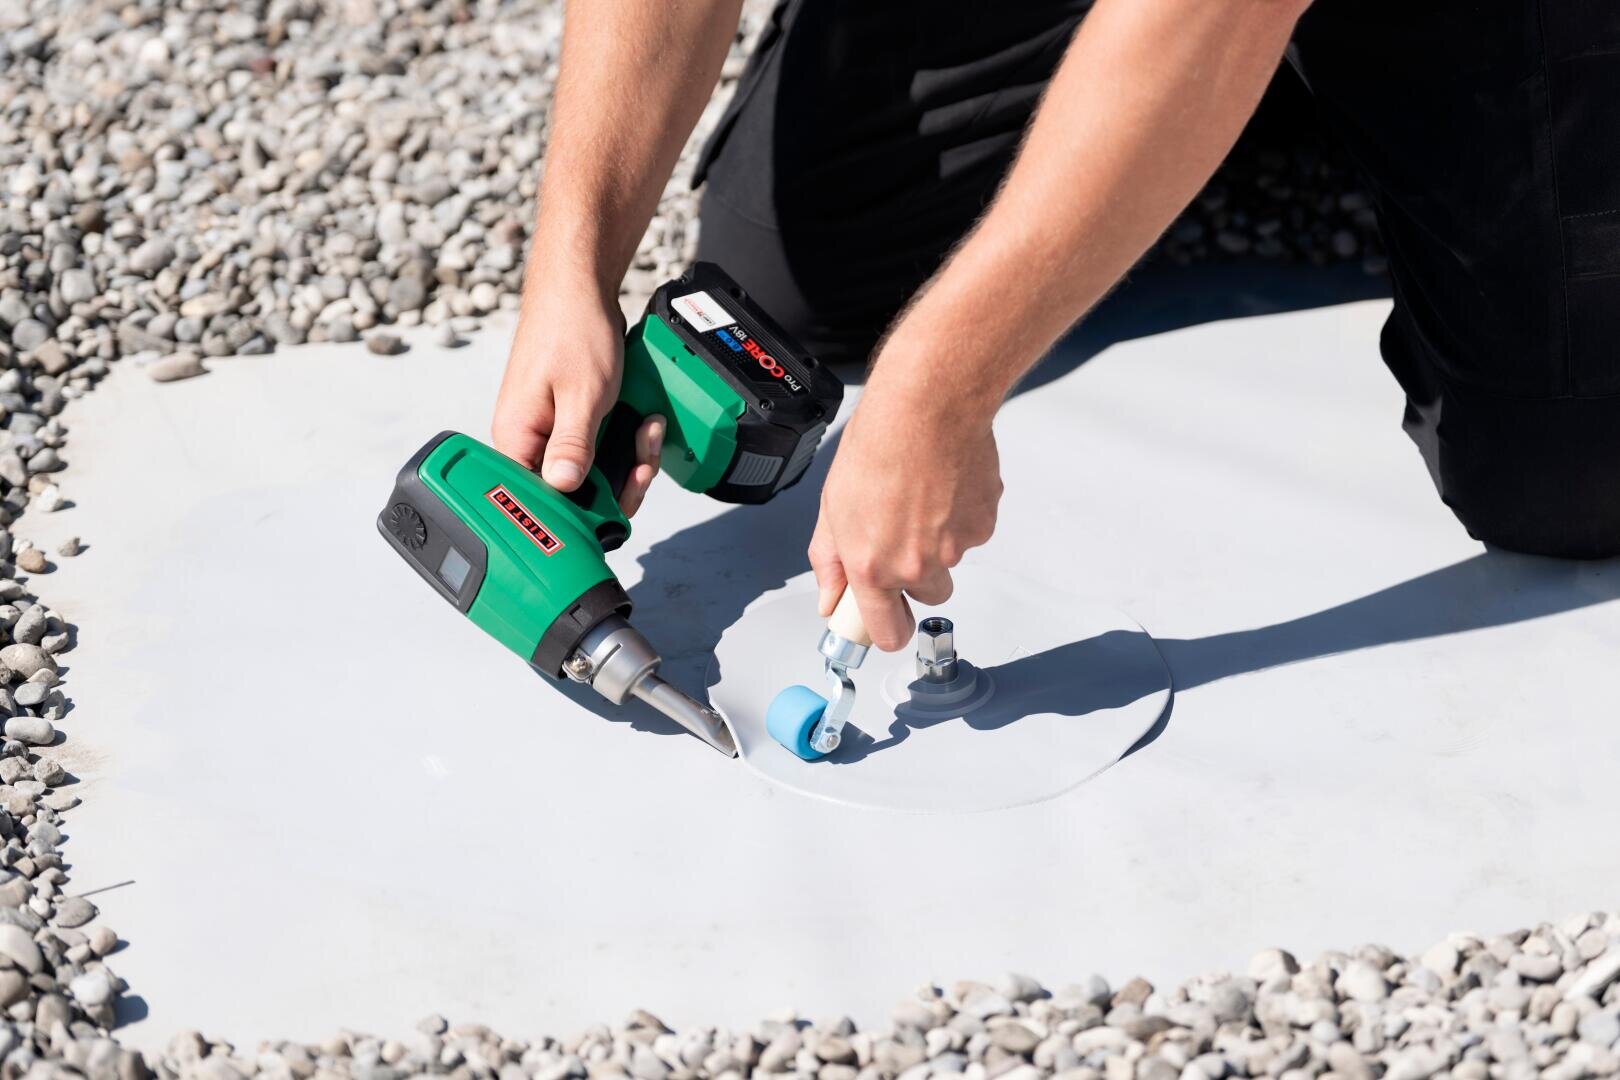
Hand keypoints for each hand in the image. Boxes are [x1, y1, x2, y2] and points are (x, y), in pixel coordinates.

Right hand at [491, 277, 663, 515]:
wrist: (579, 289)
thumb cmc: (571, 332)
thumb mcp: (581, 395)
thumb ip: (572, 446)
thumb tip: (562, 489)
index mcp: (516, 439)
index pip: (540, 501)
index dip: (582, 512)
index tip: (616, 504)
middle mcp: (528, 441)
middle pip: (572, 494)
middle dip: (618, 482)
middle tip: (642, 459)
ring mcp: (550, 432)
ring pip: (593, 474)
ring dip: (629, 460)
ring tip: (647, 431)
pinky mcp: (570, 422)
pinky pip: (600, 451)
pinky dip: (626, 443)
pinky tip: (643, 423)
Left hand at [808, 385, 1001, 650]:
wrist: (928, 406)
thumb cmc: (879, 444)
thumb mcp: (832, 506)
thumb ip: (830, 561)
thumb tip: (830, 597)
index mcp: (873, 567)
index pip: (888, 633)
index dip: (887, 630)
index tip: (885, 620)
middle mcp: (917, 566)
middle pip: (927, 597)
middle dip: (916, 576)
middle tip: (902, 532)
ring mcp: (955, 548)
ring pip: (950, 562)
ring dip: (938, 542)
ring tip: (921, 495)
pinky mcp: (983, 525)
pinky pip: (971, 533)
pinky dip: (960, 516)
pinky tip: (943, 483)